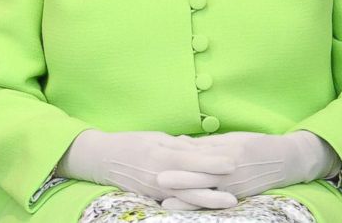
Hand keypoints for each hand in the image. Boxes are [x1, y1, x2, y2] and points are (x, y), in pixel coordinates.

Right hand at [58, 129, 237, 208]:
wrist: (103, 159)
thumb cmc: (131, 143)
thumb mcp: (155, 137)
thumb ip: (178, 144)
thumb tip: (202, 147)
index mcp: (160, 154)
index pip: (191, 158)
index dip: (213, 160)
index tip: (233, 160)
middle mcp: (160, 174)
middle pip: (193, 182)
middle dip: (216, 184)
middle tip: (238, 185)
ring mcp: (157, 189)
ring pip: (188, 196)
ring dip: (210, 199)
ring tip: (230, 201)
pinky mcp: (154, 198)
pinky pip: (178, 202)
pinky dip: (194, 203)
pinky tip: (208, 205)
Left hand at [158, 131, 337, 202]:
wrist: (286, 160)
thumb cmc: (255, 145)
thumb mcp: (232, 139)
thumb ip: (207, 144)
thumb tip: (181, 143)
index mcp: (226, 151)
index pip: (199, 154)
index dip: (179, 157)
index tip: (160, 157)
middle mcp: (230, 170)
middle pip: (201, 175)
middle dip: (180, 179)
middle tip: (158, 179)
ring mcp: (235, 186)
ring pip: (207, 193)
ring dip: (186, 199)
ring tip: (167, 204)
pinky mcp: (239, 196)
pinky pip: (217, 202)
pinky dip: (201, 205)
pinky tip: (189, 209)